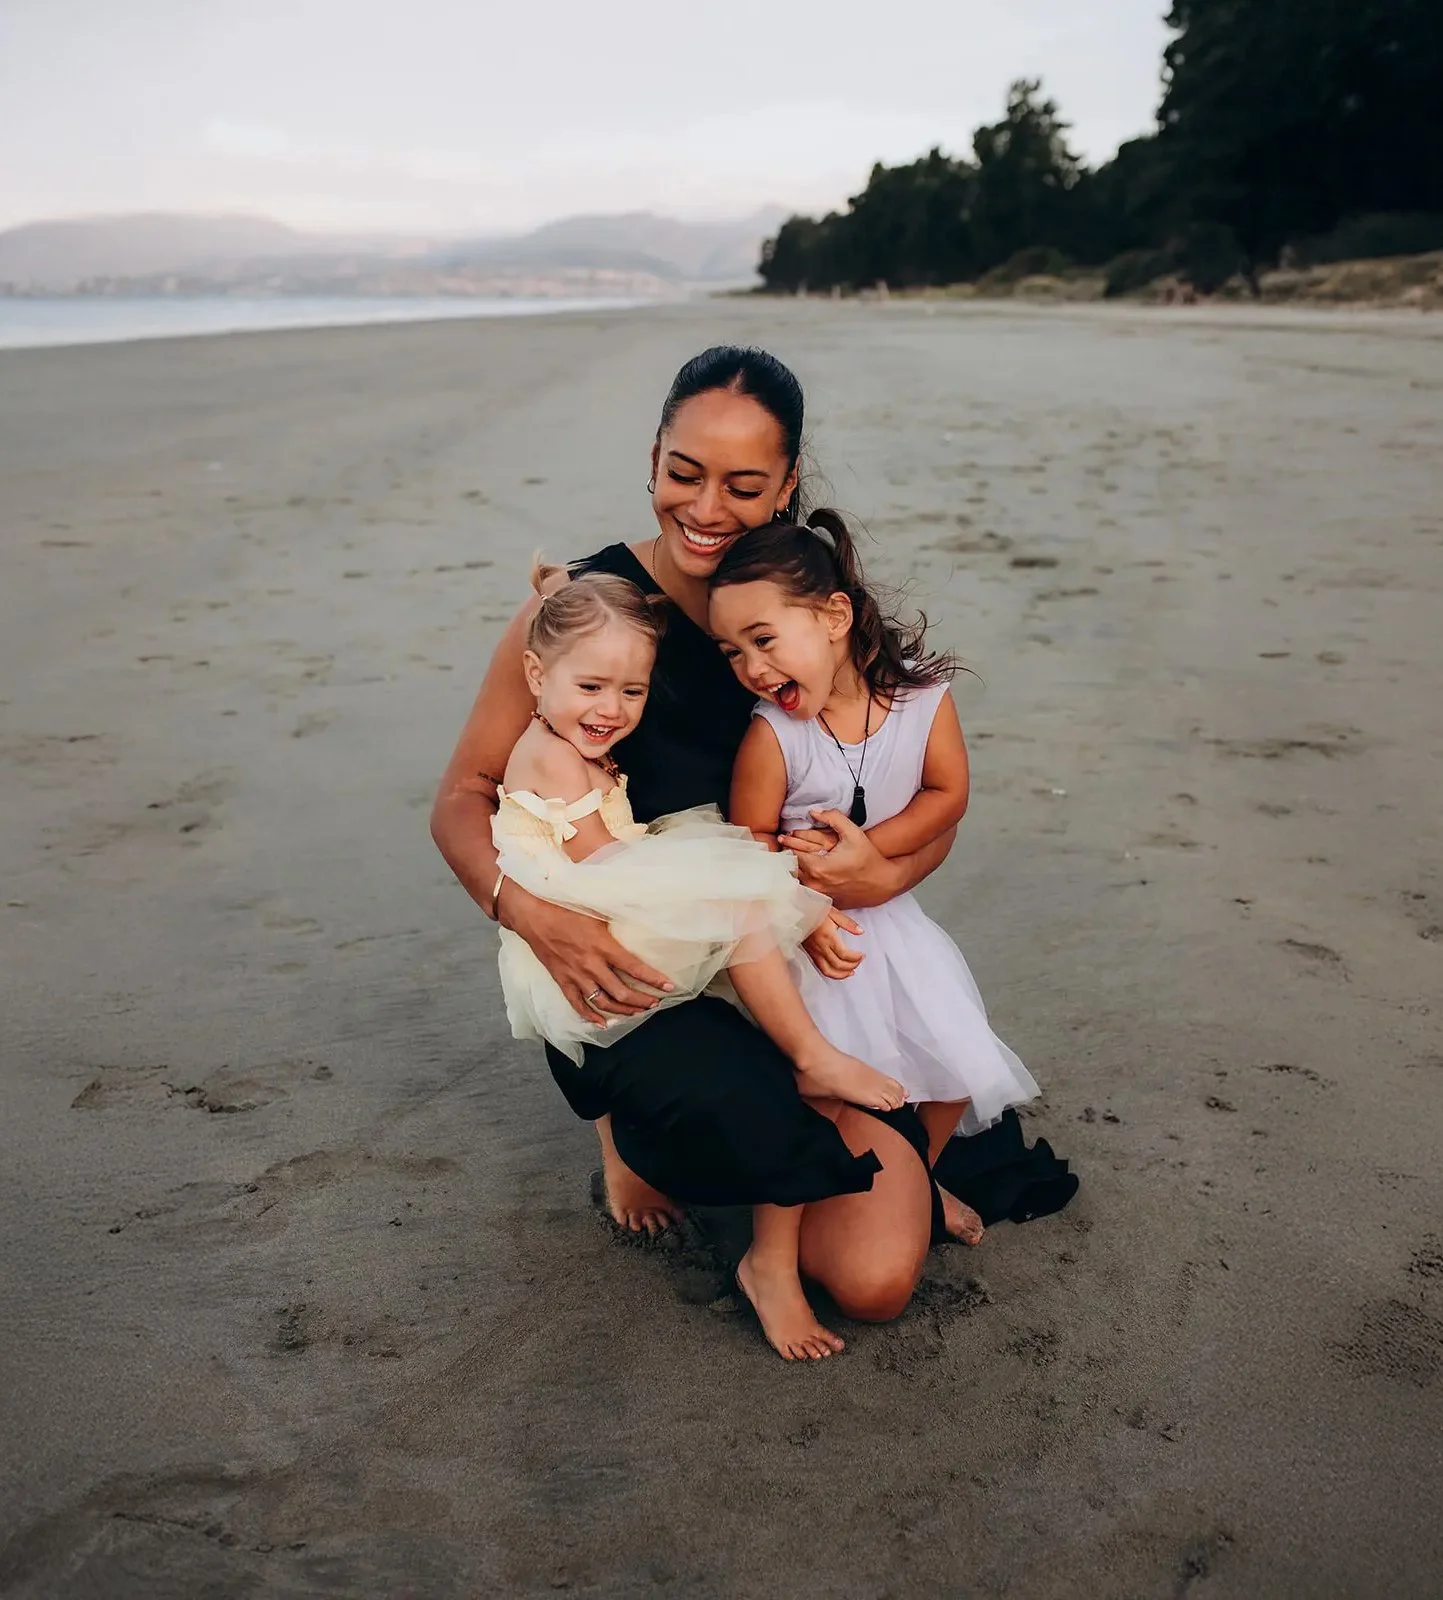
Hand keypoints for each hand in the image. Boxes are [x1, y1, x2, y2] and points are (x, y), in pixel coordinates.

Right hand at [499, 881, 672, 1023]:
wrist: (533, 915)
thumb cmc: (565, 908)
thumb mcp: (596, 910)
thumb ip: (616, 920)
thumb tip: (639, 916)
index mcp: (603, 946)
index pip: (634, 968)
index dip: (654, 979)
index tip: (669, 986)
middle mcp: (591, 965)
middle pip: (622, 993)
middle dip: (642, 1001)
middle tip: (655, 1003)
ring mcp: (575, 976)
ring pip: (603, 1002)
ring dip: (622, 1011)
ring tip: (637, 1013)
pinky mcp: (562, 981)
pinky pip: (577, 1004)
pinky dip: (590, 1016)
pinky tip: (602, 1023)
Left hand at [780, 809, 900, 910]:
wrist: (883, 882)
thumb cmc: (868, 857)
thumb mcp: (853, 833)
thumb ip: (833, 818)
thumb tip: (813, 812)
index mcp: (818, 868)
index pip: (792, 853)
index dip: (789, 843)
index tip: (785, 836)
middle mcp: (815, 884)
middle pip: (791, 868)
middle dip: (788, 855)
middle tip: (785, 845)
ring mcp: (819, 895)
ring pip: (797, 880)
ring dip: (794, 868)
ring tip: (793, 857)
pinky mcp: (824, 901)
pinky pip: (806, 890)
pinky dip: (803, 880)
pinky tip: (805, 871)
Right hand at [803, 909, 864, 978]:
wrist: (797, 913)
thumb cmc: (814, 910)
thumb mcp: (834, 913)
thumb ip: (849, 923)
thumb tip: (860, 931)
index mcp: (829, 937)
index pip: (844, 954)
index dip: (855, 958)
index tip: (862, 955)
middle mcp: (821, 947)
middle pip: (838, 964)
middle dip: (852, 966)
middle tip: (859, 961)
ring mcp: (815, 952)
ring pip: (828, 971)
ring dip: (841, 974)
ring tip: (851, 972)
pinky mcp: (810, 954)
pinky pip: (821, 968)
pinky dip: (831, 973)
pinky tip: (837, 971)